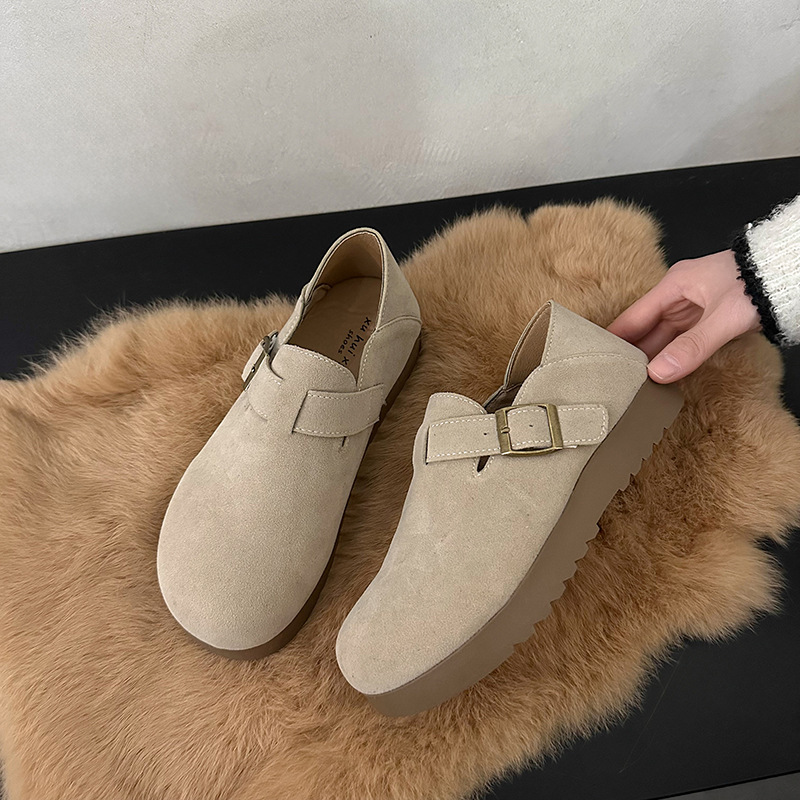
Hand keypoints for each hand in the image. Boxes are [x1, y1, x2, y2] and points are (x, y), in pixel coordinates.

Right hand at [608, 250, 760, 382]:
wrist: (791, 275)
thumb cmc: (757, 286)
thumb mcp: (723, 319)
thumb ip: (691, 348)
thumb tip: (657, 374)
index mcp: (673, 285)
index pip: (633, 317)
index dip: (613, 339)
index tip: (593, 359)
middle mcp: (678, 296)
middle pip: (645, 330)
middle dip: (631, 353)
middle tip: (613, 379)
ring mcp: (692, 308)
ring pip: (663, 338)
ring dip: (651, 359)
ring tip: (633, 384)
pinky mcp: (706, 319)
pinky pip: (680, 341)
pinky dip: (671, 357)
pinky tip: (661, 375)